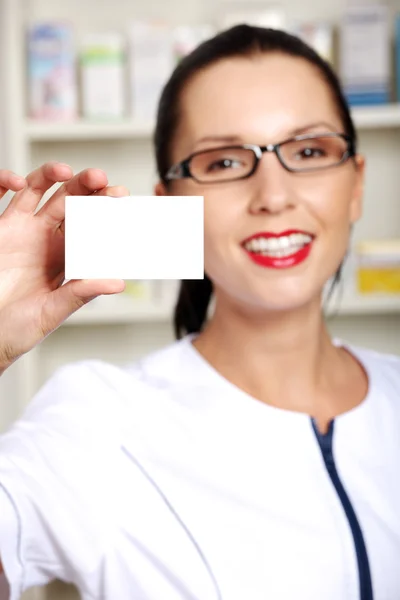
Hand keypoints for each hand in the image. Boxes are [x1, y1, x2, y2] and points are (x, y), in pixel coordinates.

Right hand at [0, 162, 126, 371]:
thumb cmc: (17, 329)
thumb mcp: (52, 312)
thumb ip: (81, 294)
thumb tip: (118, 283)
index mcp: (66, 258)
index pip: (91, 228)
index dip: (105, 213)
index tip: (122, 201)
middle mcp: (47, 240)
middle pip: (71, 203)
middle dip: (88, 189)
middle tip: (104, 180)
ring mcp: (23, 230)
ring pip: (41, 191)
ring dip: (54, 176)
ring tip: (68, 172)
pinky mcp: (0, 229)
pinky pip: (4, 196)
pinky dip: (8, 181)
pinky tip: (18, 181)